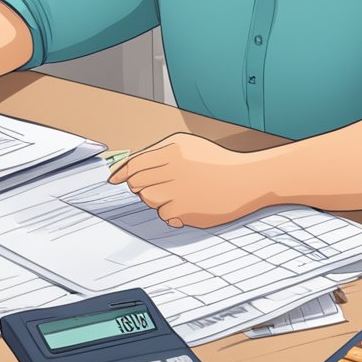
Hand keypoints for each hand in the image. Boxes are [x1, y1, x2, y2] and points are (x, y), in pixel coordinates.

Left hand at [107, 133, 269, 227]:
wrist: (247, 181)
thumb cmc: (216, 162)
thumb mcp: (187, 146)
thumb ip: (158, 153)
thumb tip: (127, 169)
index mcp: (173, 150)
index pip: (134, 164)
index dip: (121, 173)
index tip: (113, 180)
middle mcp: (174, 169)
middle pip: (137, 184)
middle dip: (141, 186)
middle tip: (160, 185)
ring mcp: (180, 191)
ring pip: (148, 200)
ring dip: (157, 199)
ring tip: (178, 193)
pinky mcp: (186, 211)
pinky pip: (164, 215)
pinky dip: (171, 213)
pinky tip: (188, 205)